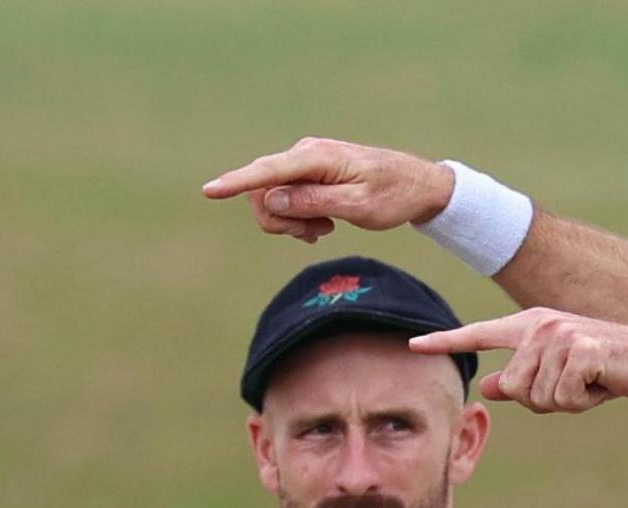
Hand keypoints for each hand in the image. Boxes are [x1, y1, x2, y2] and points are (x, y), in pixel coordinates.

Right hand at [202, 137, 454, 242]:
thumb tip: (271, 199)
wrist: (416, 185)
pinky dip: (298, 217)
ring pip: (273, 198)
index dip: (237, 182)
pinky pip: (286, 197)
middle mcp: (306, 154)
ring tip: (324, 228)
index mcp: (318, 158)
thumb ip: (314, 203)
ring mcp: (305, 162)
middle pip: (264, 191)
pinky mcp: (308, 172)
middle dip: (280, 220)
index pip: (268, 171)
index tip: (210, 190)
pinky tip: (322, 225)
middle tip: (315, 234)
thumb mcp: (358, 207)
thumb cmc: (393, 196)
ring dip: (291, 221)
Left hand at [411, 310, 627, 414]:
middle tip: (578, 386)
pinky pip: (562, 398)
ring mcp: (560, 334)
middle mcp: (541, 324)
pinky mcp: (580, 350)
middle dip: (545, 401)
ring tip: (592, 382)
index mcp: (531, 324)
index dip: (446, 342)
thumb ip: (523, 378)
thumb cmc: (609, 370)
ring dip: (568, 402)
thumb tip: (487, 386)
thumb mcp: (560, 374)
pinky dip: (584, 402)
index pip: (480, 334)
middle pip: (515, 387)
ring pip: (538, 397)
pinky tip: (602, 384)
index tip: (414, 345)